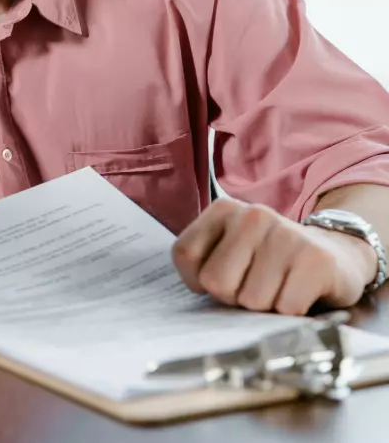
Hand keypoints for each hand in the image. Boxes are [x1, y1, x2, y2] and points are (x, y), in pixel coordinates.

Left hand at [171, 199, 376, 314]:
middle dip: (233, 297)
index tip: (222, 278)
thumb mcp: (230, 250)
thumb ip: (204, 262)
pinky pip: (286, 308)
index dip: (198, 280)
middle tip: (254, 287)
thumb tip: (198, 293)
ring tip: (279, 288)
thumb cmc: (271, 261)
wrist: (336, 254)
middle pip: (216, 281)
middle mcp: (253, 215)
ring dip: (264, 307)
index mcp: (224, 209)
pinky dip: (291, 313)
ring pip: (251, 299)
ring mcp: (286, 234)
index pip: (185, 255)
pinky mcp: (316, 259)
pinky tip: (299, 294)